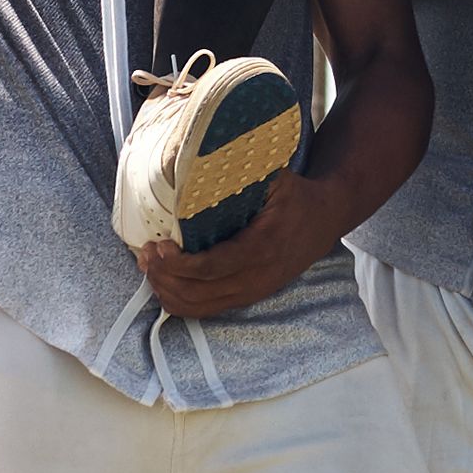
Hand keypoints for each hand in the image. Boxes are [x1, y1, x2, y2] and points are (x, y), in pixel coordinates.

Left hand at [138, 165, 325, 319]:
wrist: (326, 218)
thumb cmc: (296, 194)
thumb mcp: (275, 177)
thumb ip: (241, 174)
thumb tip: (197, 162)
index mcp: (263, 247)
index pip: (212, 267)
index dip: (179, 263)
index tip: (158, 246)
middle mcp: (258, 277)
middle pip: (199, 293)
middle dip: (164, 277)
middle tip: (145, 255)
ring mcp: (253, 291)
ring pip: (200, 307)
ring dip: (168, 291)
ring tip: (150, 267)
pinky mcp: (249, 297)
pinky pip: (208, 310)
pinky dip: (180, 301)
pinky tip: (165, 282)